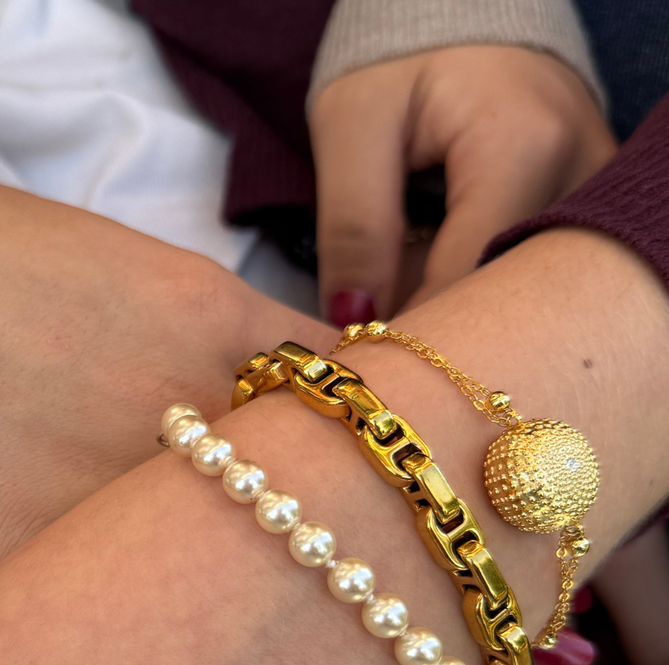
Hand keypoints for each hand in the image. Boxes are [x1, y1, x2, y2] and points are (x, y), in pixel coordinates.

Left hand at [311, 46, 614, 322]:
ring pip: (518, 294)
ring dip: (459, 303)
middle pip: (501, 297)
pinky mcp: (587, 211)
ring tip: (411, 279)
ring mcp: (593, 195)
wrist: (461, 20)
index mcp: (525, 149)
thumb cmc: (400, 65)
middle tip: (380, 326)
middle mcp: (581, 175)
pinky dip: (479, 284)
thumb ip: (352, 225)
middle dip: (436, 322)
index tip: (362, 351)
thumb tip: (354, 321)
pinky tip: (443, 269)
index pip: (464, 283)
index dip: (407, 331)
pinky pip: (531, 275)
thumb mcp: (351, 126)